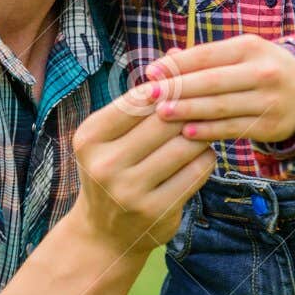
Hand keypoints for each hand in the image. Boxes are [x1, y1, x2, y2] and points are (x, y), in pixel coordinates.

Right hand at [68, 88, 214, 256]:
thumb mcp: (108, 137)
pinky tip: (199, 157)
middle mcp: (105, 165)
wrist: (104, 234)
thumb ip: (137, 104)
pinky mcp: (156, 211)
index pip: (139, 99)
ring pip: (185, 144)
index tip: (183, 87)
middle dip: (188, 109)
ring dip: (201, 133)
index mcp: (90, 138)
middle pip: (165, 120)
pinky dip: (205, 158)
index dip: (167, 89)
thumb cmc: (113, 170)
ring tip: (203, 130)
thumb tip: (177, 61)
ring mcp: (130, 191)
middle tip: (204, 104)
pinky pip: (197, 170)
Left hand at [143, 35, 294, 143]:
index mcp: (250, 47)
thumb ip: (204, 58)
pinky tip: (187, 132)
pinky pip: (234, 128)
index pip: (206, 55)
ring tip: (162, 114)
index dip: (177, 65)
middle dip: (177, 88)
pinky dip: (209, 130)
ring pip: (221, 106)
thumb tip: (166, 60)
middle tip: (148, 95)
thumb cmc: (260, 69)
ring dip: (189, 111)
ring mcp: (269, 99)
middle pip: (212, 81)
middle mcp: (263, 71)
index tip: (150, 73)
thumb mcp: (240, 55)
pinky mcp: (272, 125)